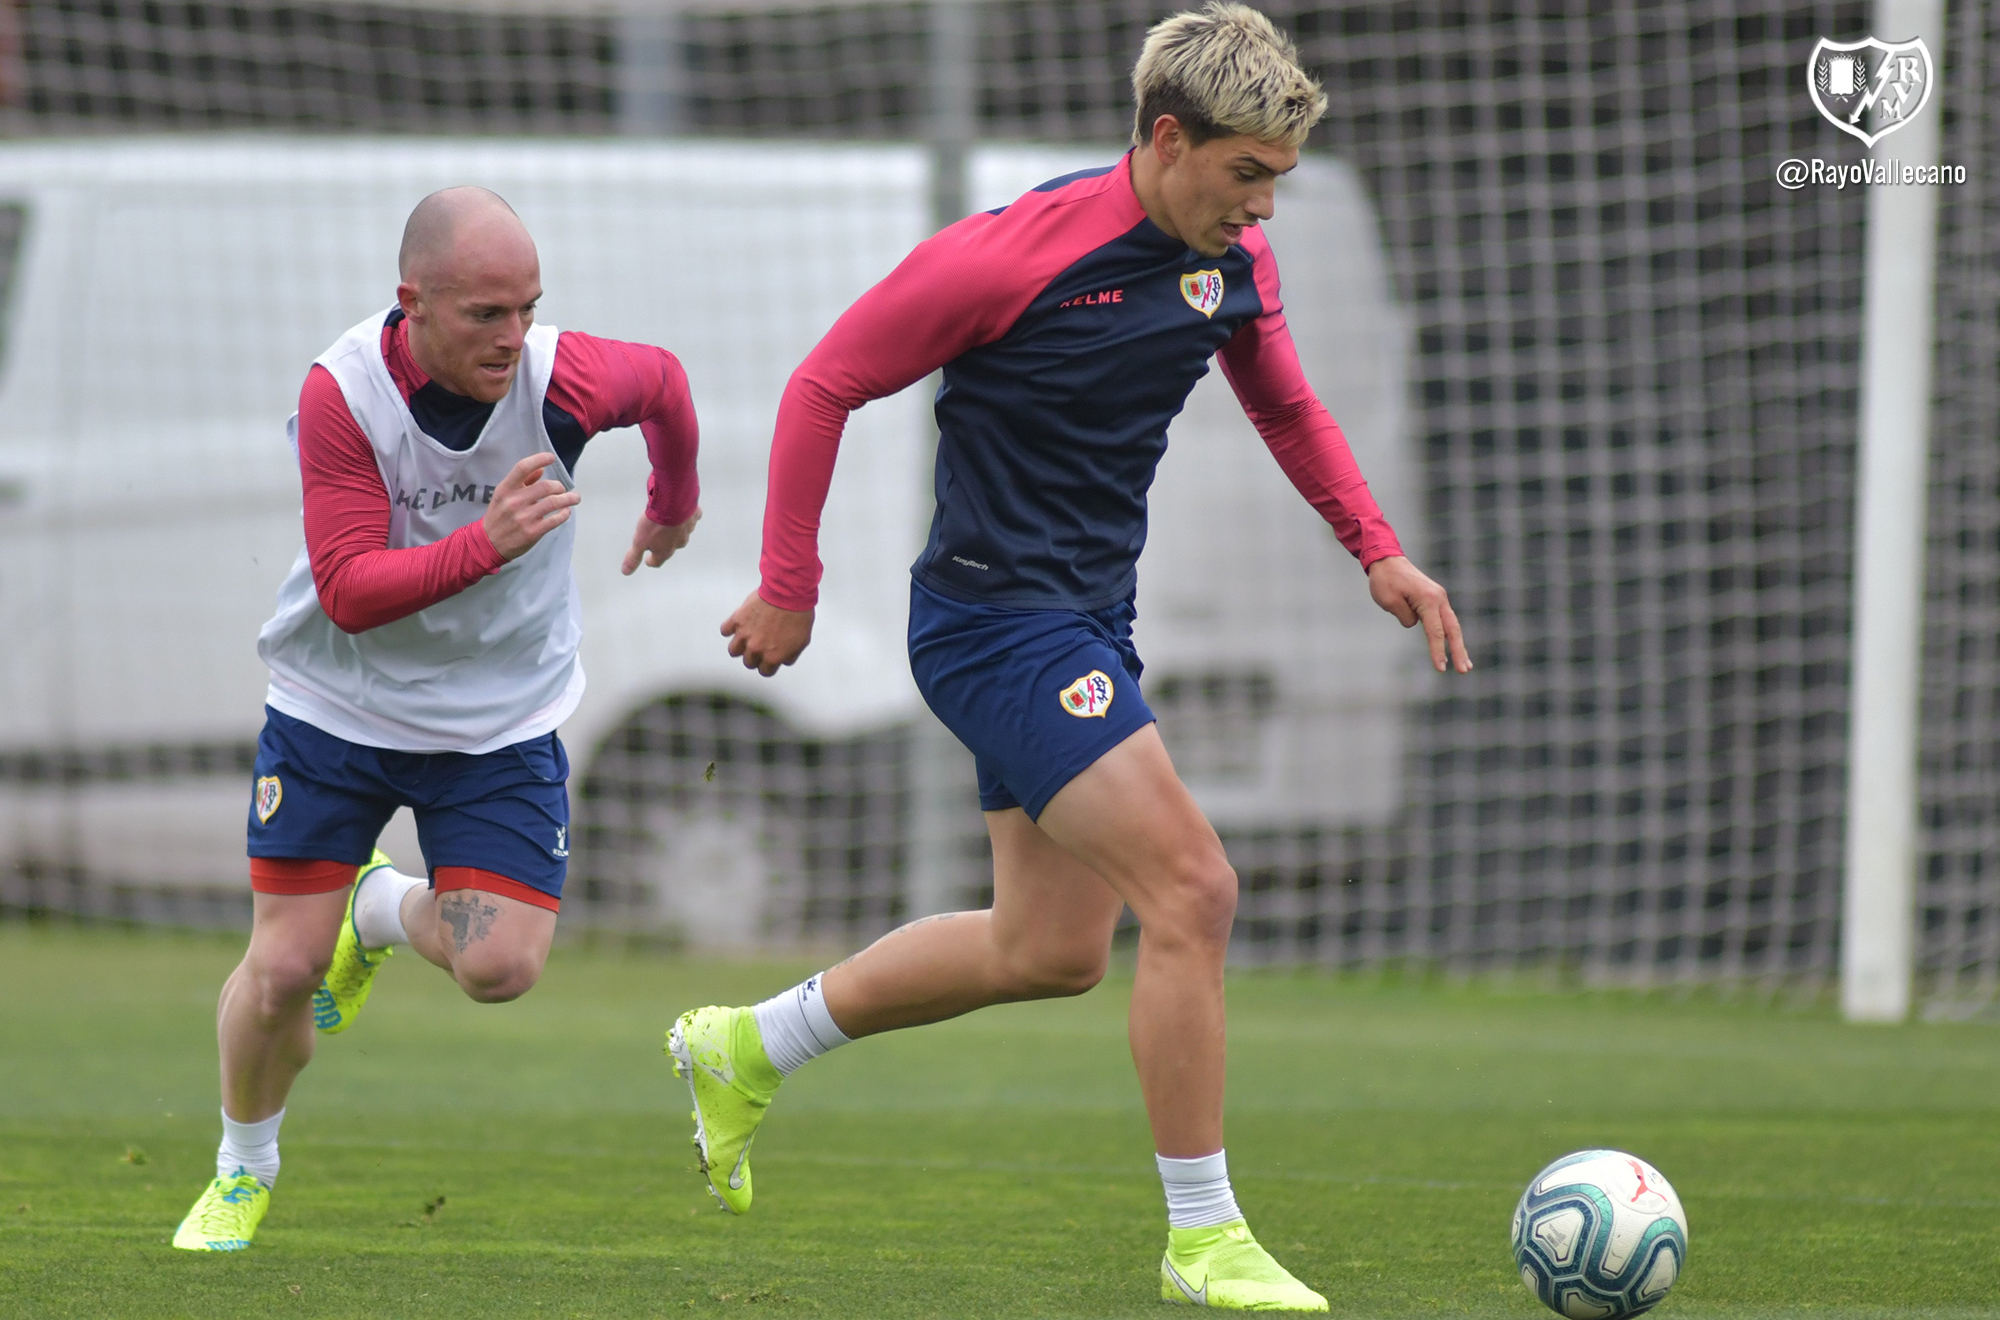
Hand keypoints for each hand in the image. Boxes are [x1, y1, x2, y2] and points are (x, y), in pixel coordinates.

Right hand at [482, 453, 579, 560]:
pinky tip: (566, 511)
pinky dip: (565, 513)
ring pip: (554, 502)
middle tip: (562, 489)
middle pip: (546, 486)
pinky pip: (555, 519)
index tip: (551, 458)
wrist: (489, 543)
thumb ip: (522, 482)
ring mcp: (524, 518)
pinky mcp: (533, 532)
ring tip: (574, 498)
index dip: (539, 460)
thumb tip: (540, 469)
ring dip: (569, 498)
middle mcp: (514, 502)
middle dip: (559, 486)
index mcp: (505, 489)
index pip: (522, 468)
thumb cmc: (499, 516)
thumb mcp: (504, 495)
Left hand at [621, 507, 700, 574]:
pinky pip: (691, 519)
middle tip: (655, 538)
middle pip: (670, 547)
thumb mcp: (639, 541)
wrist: (673, 503)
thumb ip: (634, 556)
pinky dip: (686, 517)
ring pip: (681, 533)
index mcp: (665, 551)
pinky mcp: (694, 517)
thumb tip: (626, 571)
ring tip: (667, 522)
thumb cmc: (656, 522)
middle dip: (663, 544)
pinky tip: (680, 511)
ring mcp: (688, 530)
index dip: (650, 560)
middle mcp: (678, 543)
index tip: (647, 560)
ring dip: (674, 530)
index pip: (657, 561)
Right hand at [720, 589, 813, 676]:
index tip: (770, 659)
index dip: (768, 665)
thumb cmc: (798, 615)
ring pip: (733, 650)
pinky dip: (730, 628)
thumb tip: (783, 660)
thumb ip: (790, 655)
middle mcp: (756, 649)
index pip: (765, 671)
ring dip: (740, 646)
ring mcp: (744, 634)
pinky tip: (739, 625)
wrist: (789, 594)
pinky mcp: (737, 619)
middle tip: (760, 646)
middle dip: (755, 656)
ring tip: (747, 638)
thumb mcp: (803, 641)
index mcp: (772, 657)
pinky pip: (725, 630)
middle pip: (748, 662)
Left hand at [1367, 555, 1471, 673]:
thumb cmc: (1385, 580)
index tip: (1441, 669)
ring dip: (1458, 645)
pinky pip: (1445, 620)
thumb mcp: (1390, 602)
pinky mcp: (1435, 598)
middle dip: (1459, 651)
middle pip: (1452, 630)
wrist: (1386, 559)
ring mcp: (1439, 597)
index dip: (1438, 652)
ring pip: (1452, 625)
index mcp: (1429, 600)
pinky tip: (1454, 647)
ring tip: (1465, 665)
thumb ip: (1406, 617)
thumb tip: (1416, 624)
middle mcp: (1439, 598)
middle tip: (1465, 671)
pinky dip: (1450, 634)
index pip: (1435, 632)